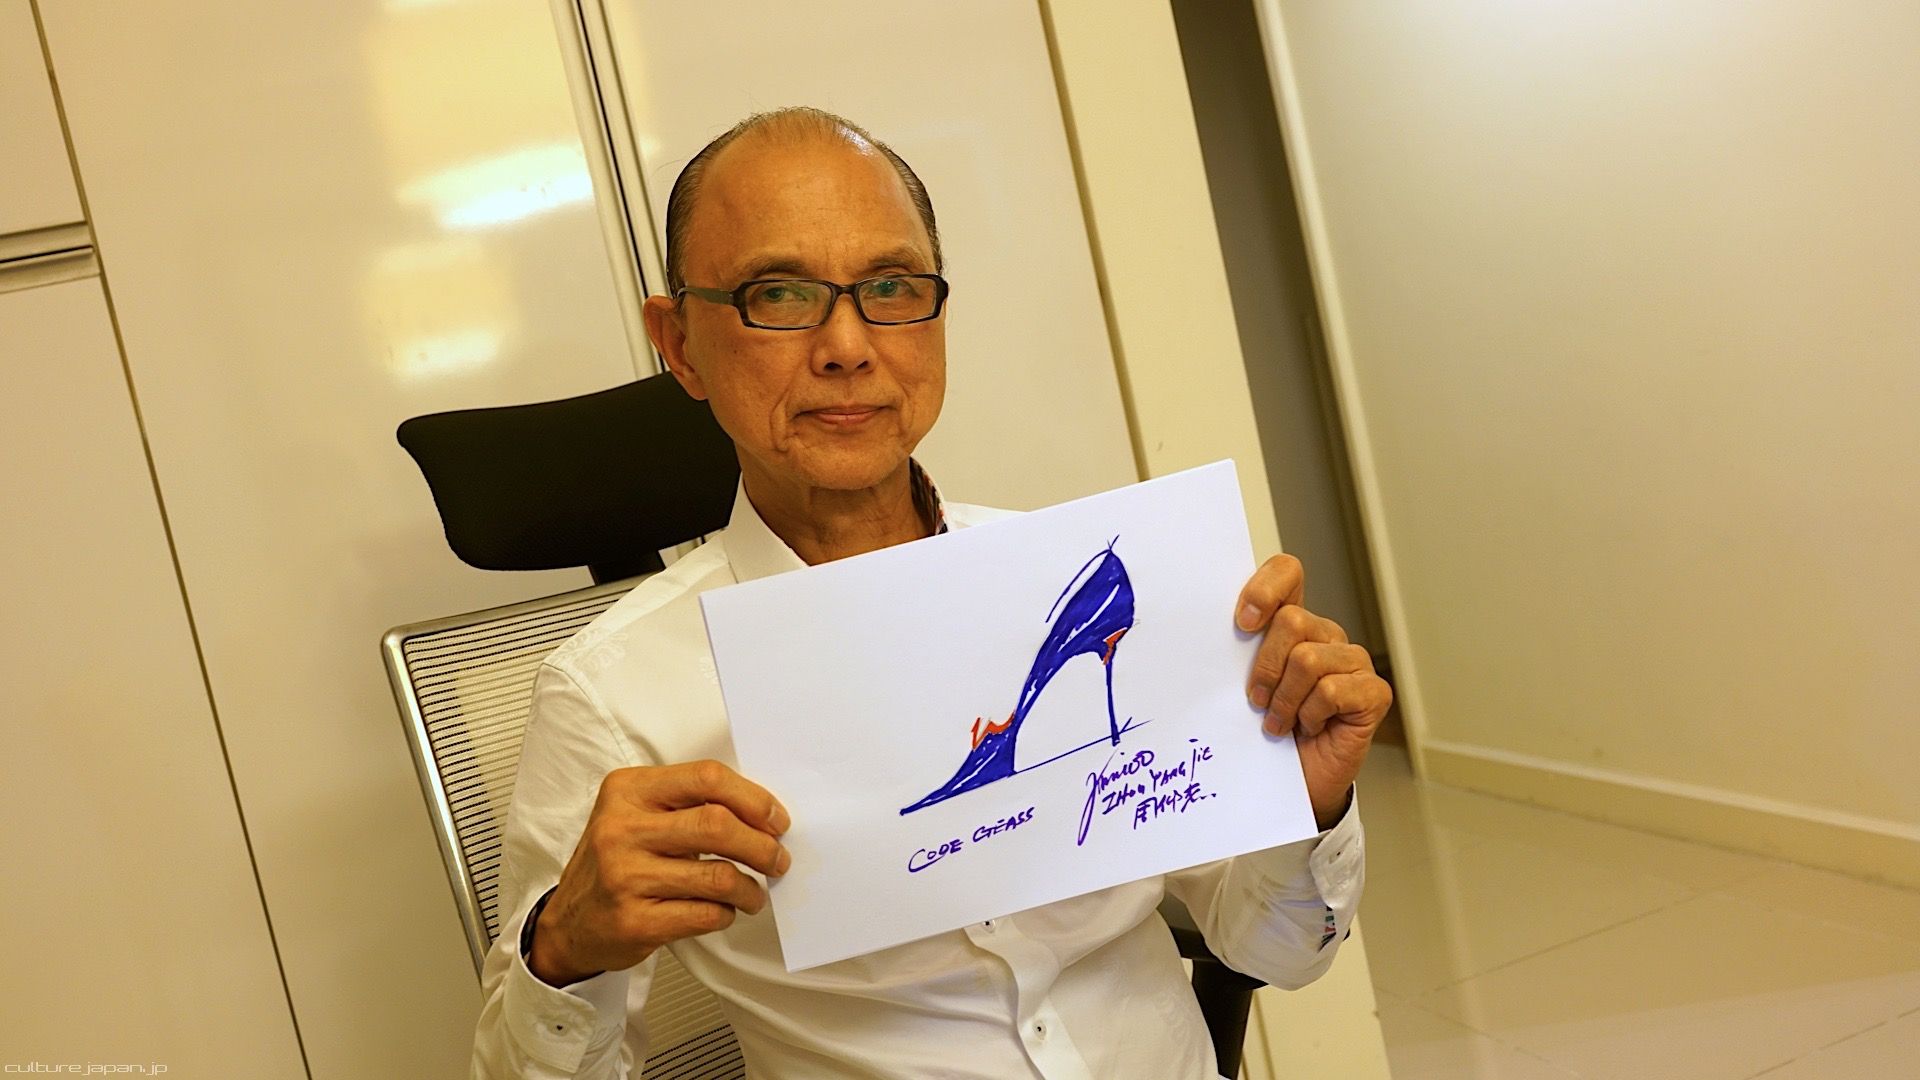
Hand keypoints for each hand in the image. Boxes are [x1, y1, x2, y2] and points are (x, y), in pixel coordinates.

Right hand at [529, 760, 791, 986]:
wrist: (569, 923)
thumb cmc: (618, 862)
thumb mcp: (638, 815)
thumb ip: (688, 804)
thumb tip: (763, 814)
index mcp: (628, 790)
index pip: (706, 778)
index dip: (753, 798)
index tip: (777, 820)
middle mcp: (621, 829)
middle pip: (717, 825)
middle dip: (761, 845)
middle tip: (777, 859)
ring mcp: (624, 877)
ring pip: (718, 876)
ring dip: (750, 888)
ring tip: (754, 893)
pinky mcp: (633, 922)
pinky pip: (705, 915)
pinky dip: (727, 914)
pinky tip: (724, 911)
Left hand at [1235, 555, 1391, 829]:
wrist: (1291, 783)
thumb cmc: (1265, 731)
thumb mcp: (1242, 685)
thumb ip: (1236, 653)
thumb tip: (1201, 631)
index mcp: (1293, 623)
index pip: (1287, 572)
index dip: (1265, 589)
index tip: (1242, 624)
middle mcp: (1326, 634)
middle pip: (1292, 621)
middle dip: (1265, 667)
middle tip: (1256, 701)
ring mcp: (1353, 661)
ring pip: (1308, 659)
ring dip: (1284, 700)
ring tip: (1279, 723)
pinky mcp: (1373, 692)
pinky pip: (1332, 690)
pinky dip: (1311, 714)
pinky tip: (1310, 727)